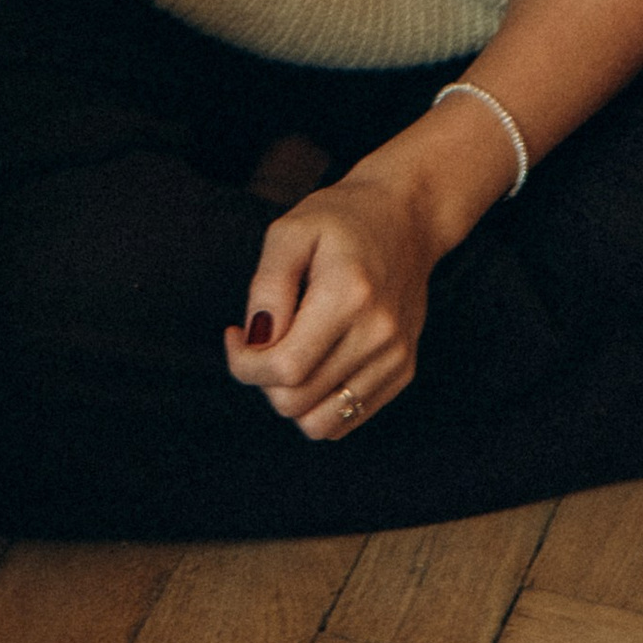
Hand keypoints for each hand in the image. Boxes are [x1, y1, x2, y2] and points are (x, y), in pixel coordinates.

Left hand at [223, 166, 441, 436]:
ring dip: (290, 397)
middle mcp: (378, 335)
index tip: (236, 334)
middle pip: (297, 402)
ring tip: (287, 353)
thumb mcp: (290, 231)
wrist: (406, 220)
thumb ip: (267, 287)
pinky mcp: (403, 372)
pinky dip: (318, 403)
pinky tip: (313, 363)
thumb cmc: (340, 219)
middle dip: (262, 379)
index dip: (244, 363)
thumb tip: (255, 341)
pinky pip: (346, 420)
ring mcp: (395, 358)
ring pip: (320, 423)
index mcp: (348, 296)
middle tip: (261, 339)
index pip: (285, 368)